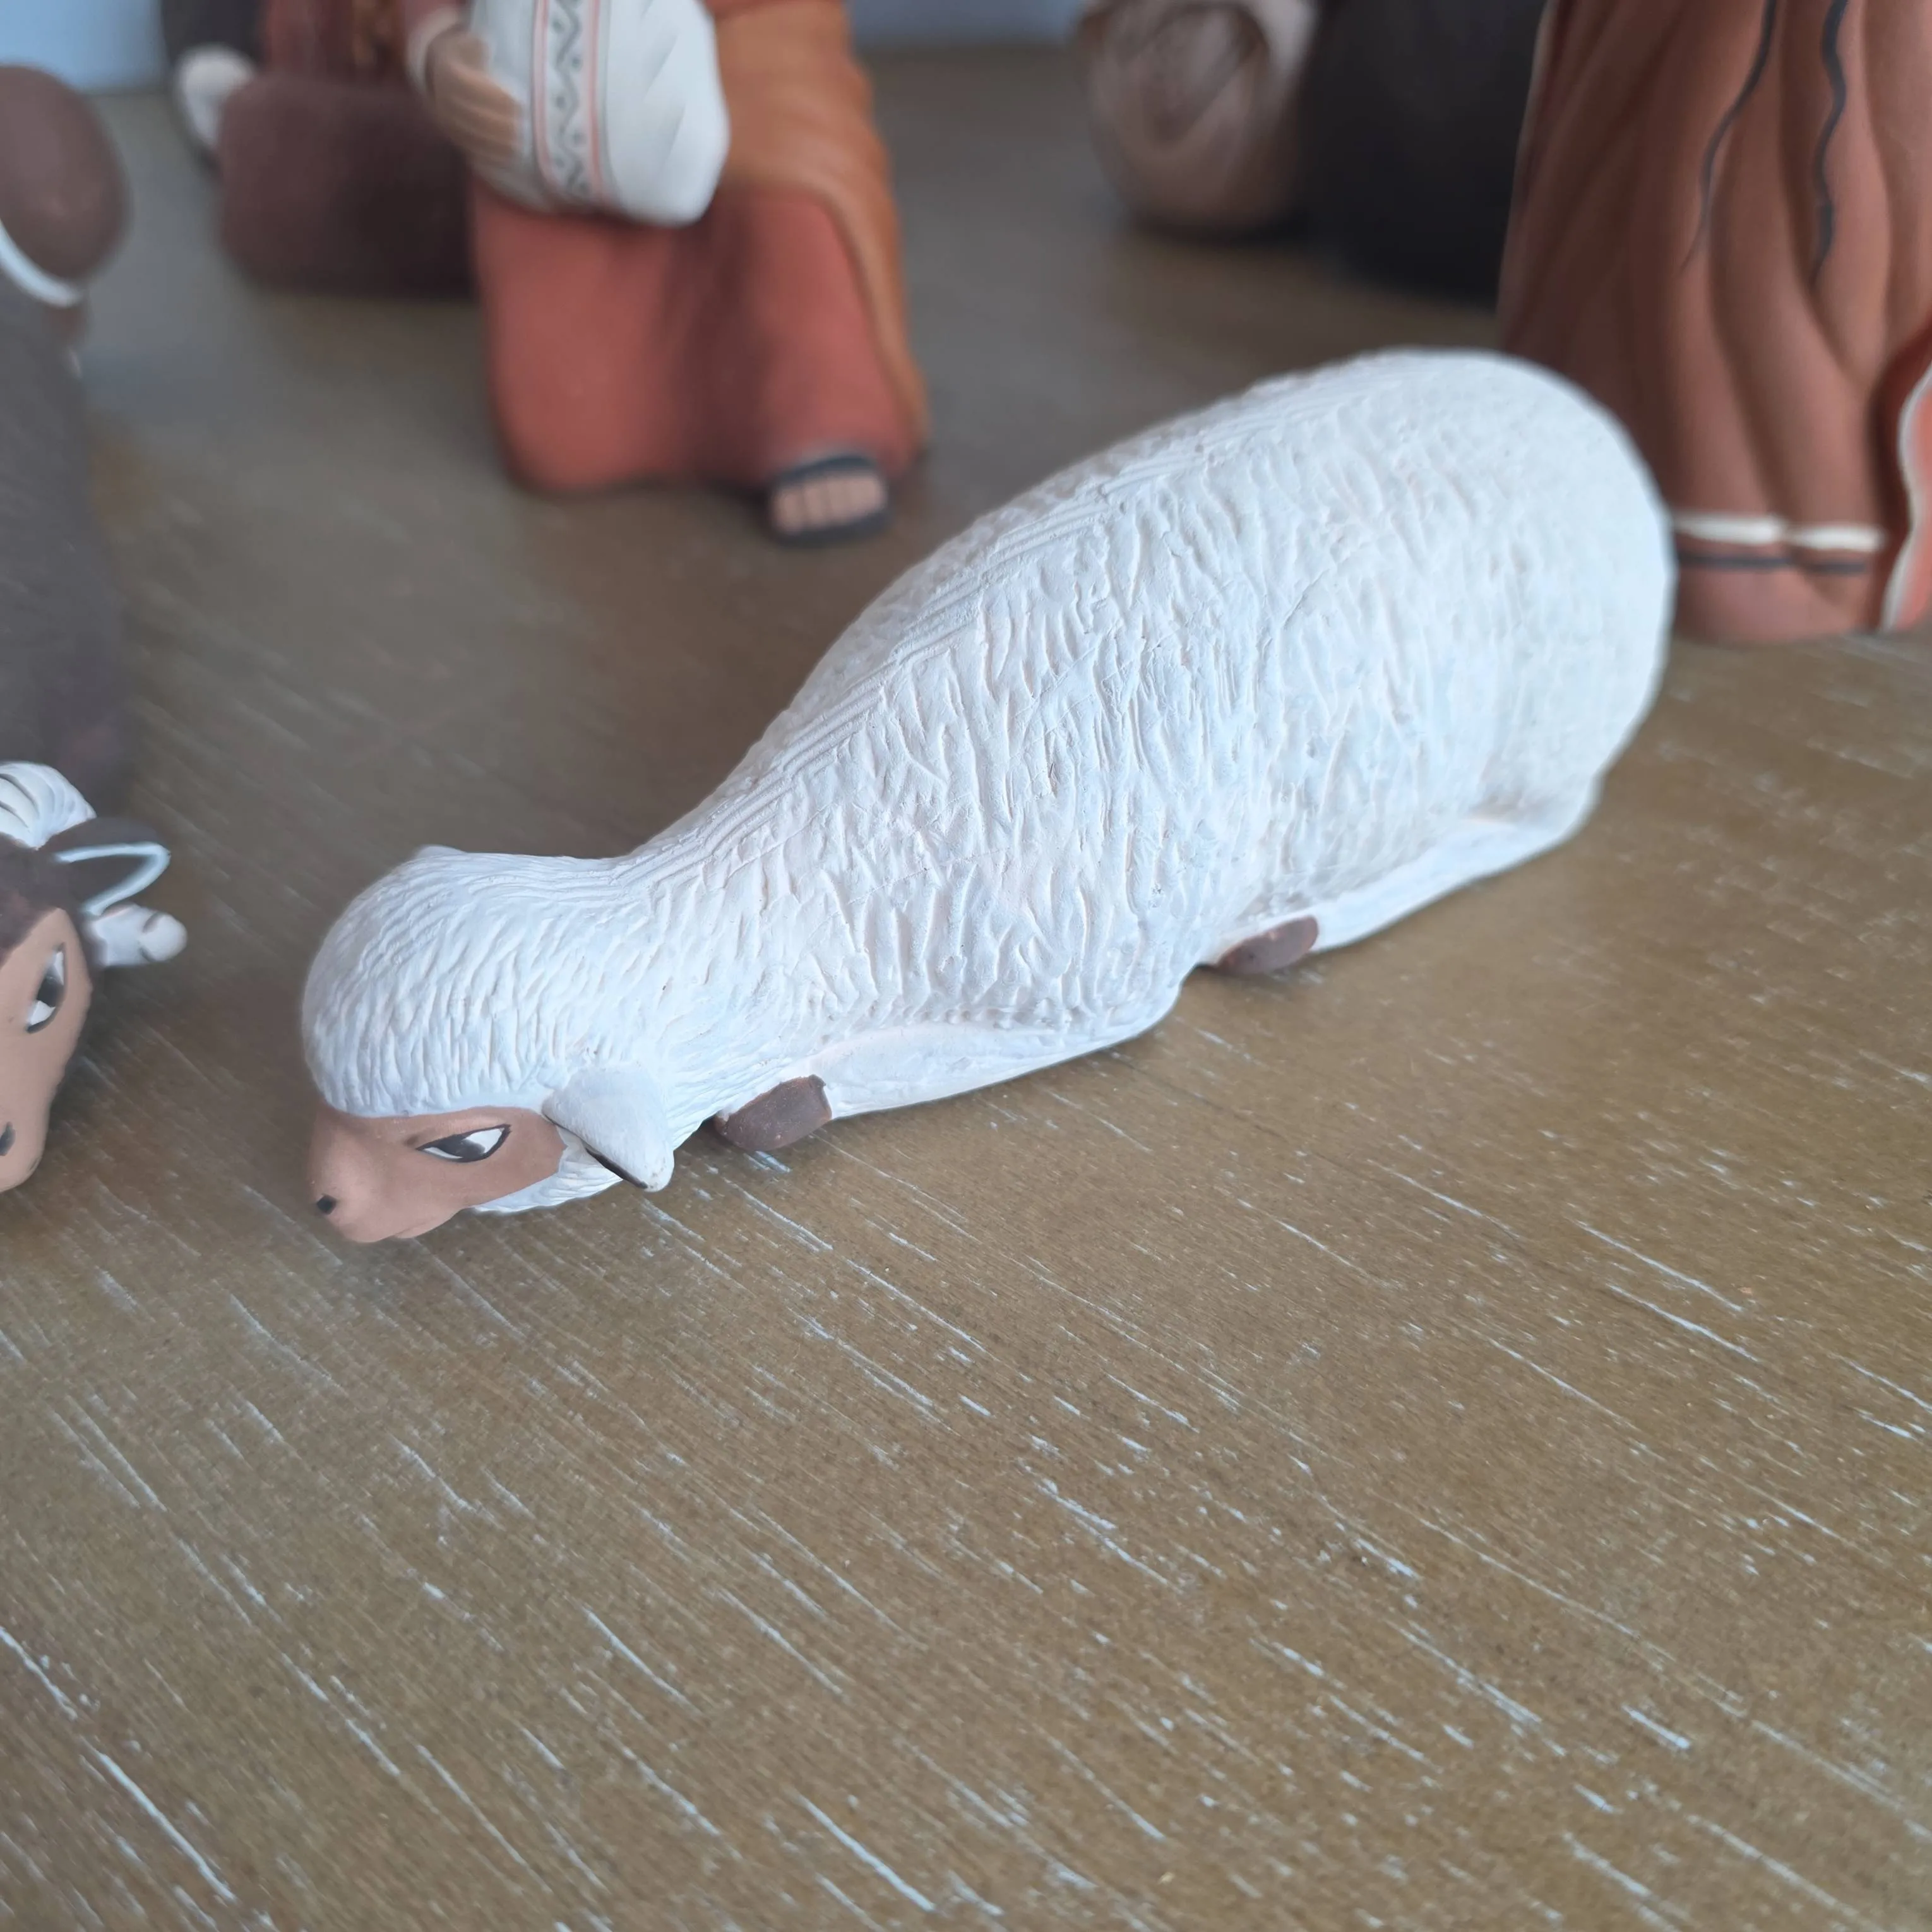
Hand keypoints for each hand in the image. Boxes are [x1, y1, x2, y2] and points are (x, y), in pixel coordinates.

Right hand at [422, 28, 519, 168]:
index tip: (519, 103)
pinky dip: (489, 156)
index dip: (495, 97)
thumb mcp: (465, 45)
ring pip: (471, 134)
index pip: (471, 87)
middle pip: (472, 114)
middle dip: (499, 123)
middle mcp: (445, 99)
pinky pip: (470, 149)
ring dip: (496, 143)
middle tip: (522, 128)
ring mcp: (447, 120)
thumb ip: (474, 46)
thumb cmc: (463, 59)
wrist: (437, 76)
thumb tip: (484, 45)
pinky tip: (507, 159)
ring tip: (519, 146)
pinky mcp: (453, 137)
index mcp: (449, 75)